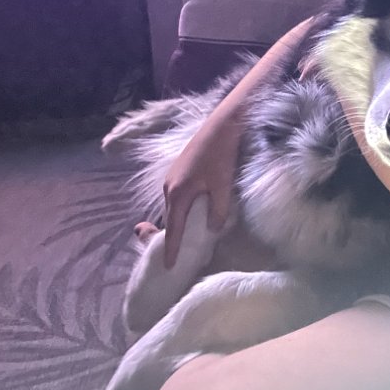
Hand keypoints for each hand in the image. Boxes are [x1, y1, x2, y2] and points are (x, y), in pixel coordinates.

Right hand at [161, 116, 240, 267]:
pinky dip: (182, 208)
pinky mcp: (180, 169)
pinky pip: (177, 196)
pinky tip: (193, 211)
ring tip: (186, 237)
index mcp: (177, 193)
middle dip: (172, 236)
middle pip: (169, 218)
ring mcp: (172, 176)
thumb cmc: (222, 154)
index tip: (167, 266)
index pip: (171, 228)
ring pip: (173, 206)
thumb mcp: (223, 185)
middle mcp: (169, 186)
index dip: (170, 248)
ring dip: (178, 221)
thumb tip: (212, 230)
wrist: (222, 124)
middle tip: (179, 255)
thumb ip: (218, 211)